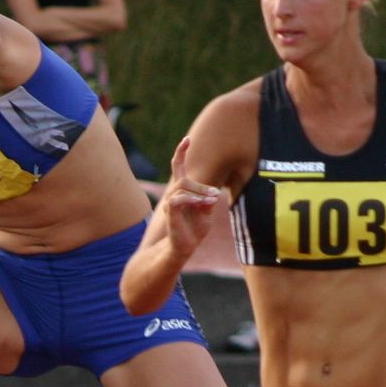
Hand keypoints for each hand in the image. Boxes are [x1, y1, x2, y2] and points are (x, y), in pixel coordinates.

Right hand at [159, 137, 223, 256]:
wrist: (185, 247)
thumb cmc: (195, 230)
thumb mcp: (207, 213)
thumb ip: (208, 201)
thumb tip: (211, 194)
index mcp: (182, 191)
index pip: (177, 167)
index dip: (181, 152)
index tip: (187, 139)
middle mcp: (173, 194)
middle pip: (184, 178)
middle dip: (201, 186)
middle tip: (215, 196)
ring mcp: (170, 202)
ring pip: (183, 186)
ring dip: (199, 192)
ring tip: (211, 201)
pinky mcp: (170, 211)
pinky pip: (179, 199)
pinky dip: (192, 200)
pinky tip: (202, 204)